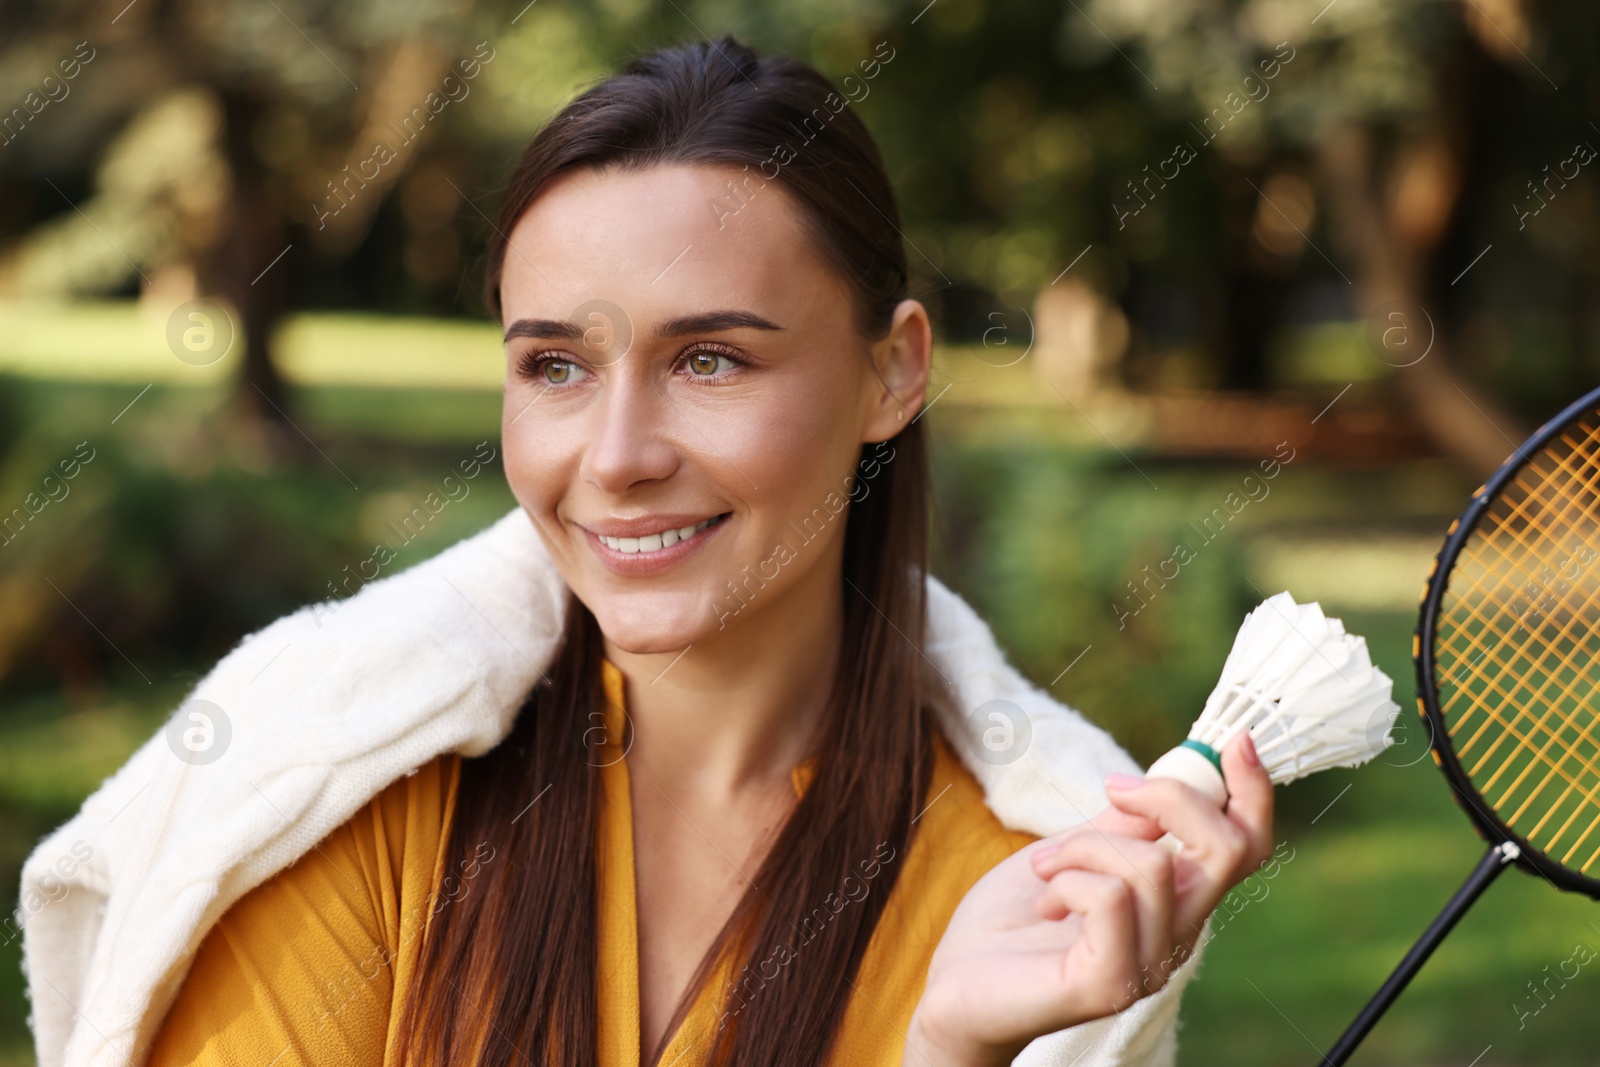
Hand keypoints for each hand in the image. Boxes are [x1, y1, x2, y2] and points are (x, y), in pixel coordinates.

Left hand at [903, 733, 1272, 1066]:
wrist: (957, 985)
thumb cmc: (1012, 921)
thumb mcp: (1072, 852)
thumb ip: (1123, 824)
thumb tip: (1171, 774)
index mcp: (1174, 900)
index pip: (1245, 848)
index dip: (1254, 792)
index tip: (1234, 741)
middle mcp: (1176, 935)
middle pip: (1227, 850)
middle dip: (1171, 797)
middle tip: (1110, 792)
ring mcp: (1148, 965)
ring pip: (1152, 863)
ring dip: (1085, 845)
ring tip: (1047, 867)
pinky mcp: (1110, 984)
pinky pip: (1110, 898)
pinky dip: (1067, 878)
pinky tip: (1045, 901)